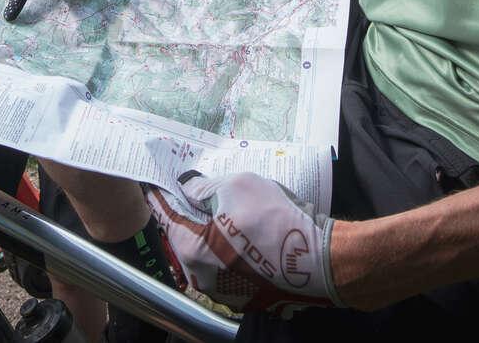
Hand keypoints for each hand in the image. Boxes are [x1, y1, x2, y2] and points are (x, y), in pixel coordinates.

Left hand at [146, 171, 338, 314]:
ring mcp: (222, 292)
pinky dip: (230, 251)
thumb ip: (204, 187)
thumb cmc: (274, 220)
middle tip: (198, 192)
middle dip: (190, 214)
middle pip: (186, 236)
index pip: (166, 215)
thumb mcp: (236, 186)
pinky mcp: (244, 298)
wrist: (320, 261)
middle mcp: (200, 277)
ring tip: (229, 211)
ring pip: (207, 254)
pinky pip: (227, 268)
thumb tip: (188, 187)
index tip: (158, 181)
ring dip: (212, 233)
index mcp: (190, 250)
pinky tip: (247, 234)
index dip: (163, 194)